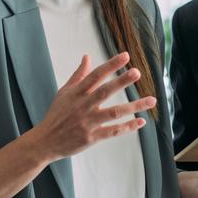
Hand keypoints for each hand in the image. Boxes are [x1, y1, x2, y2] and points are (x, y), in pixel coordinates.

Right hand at [33, 53, 155, 162]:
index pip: (96, 75)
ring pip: (114, 112)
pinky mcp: (91, 138)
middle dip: (121, 81)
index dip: (111, 65)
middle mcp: (82, 106)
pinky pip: (113, 131)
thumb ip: (78, 74)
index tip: (125, 56)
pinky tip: (141, 121)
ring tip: (151, 100)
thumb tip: (87, 56)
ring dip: (134, 106)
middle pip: (105, 91)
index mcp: (76, 93)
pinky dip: (127, 127)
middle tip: (137, 72)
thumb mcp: (64, 92)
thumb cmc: (56, 115)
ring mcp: (87, 122)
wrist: (45, 141)